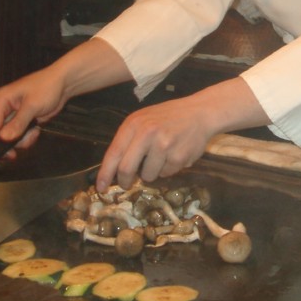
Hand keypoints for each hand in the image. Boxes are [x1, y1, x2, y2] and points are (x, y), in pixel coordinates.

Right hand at [0, 38, 132, 158]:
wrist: (64, 83)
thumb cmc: (47, 88)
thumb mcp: (33, 105)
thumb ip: (18, 122)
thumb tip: (3, 138)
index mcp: (1, 100)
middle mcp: (4, 109)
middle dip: (8, 143)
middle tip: (13, 156)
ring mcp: (14, 116)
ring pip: (10, 137)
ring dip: (22, 139)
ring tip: (34, 131)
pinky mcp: (24, 121)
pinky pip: (20, 135)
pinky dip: (28, 137)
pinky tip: (37, 130)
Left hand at [96, 77, 269, 189]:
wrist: (200, 112)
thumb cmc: (168, 117)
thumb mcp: (144, 120)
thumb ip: (129, 140)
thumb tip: (114, 169)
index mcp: (135, 123)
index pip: (114, 152)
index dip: (105, 173)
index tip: (100, 187)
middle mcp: (147, 133)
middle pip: (127, 169)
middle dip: (125, 181)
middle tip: (126, 184)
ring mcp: (164, 145)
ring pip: (148, 175)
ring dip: (151, 172)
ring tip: (162, 157)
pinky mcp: (178, 156)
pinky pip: (166, 174)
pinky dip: (168, 169)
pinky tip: (175, 154)